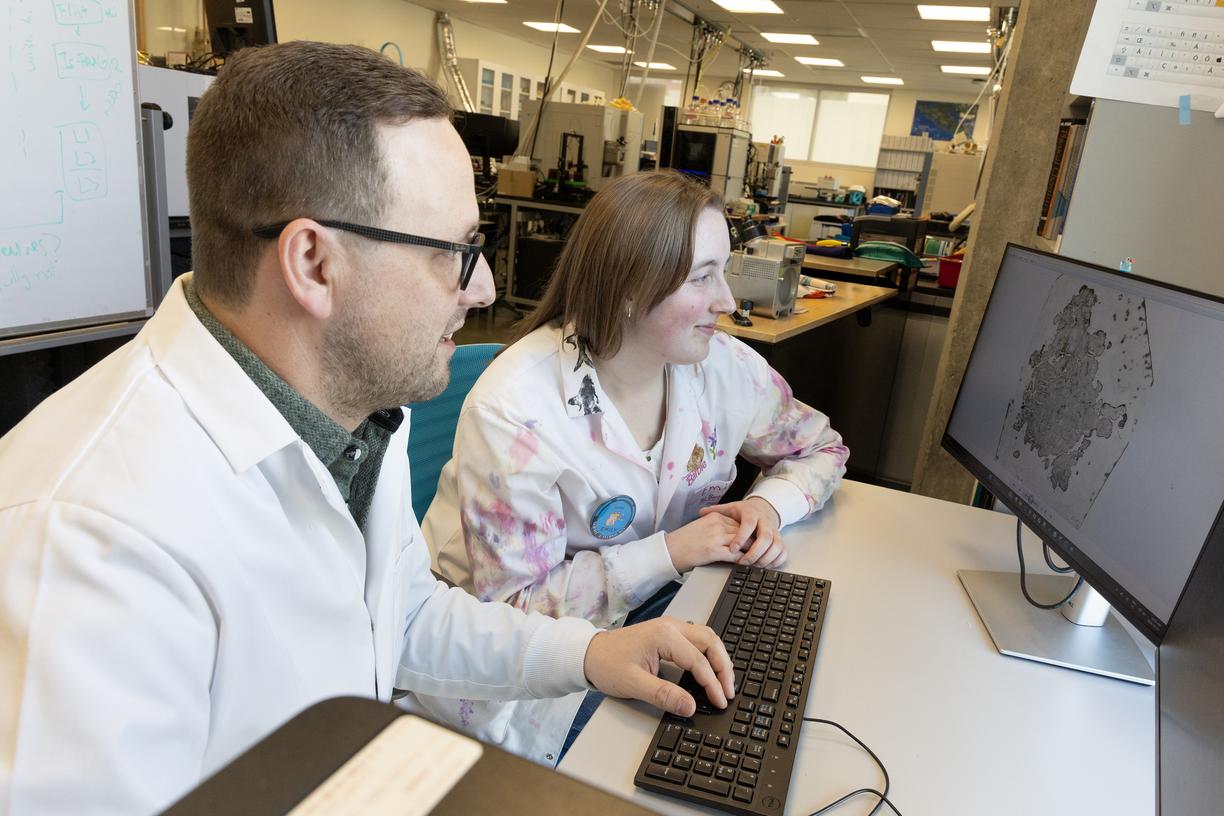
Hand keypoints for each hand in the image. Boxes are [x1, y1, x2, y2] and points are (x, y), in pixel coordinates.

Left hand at [583, 617, 733, 716]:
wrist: (588, 653)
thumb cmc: (606, 665)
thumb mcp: (634, 684)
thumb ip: (664, 695)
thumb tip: (690, 706)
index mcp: (664, 636)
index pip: (699, 660)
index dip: (713, 683)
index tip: (720, 701)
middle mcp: (671, 626)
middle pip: (710, 642)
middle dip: (724, 667)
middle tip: (729, 692)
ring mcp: (670, 627)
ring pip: (706, 638)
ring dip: (719, 658)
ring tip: (724, 682)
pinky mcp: (667, 633)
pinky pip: (697, 639)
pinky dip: (709, 654)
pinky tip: (710, 669)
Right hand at [664, 513, 746, 573]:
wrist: (669, 550)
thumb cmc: (684, 541)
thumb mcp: (702, 526)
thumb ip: (718, 527)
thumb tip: (733, 536)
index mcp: (715, 516)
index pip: (739, 523)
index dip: (748, 534)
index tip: (754, 541)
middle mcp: (717, 524)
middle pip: (744, 532)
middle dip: (752, 543)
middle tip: (759, 552)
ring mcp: (716, 536)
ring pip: (742, 543)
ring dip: (750, 553)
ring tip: (754, 560)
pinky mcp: (714, 550)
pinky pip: (735, 555)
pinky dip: (742, 560)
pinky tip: (744, 565)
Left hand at [699, 497, 786, 568]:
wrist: (763, 510)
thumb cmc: (745, 513)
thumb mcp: (731, 508)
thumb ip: (717, 510)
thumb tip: (701, 512)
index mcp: (752, 513)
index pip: (749, 524)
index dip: (741, 537)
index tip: (732, 548)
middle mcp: (765, 522)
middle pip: (766, 537)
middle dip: (755, 552)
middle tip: (743, 562)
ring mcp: (775, 531)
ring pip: (776, 545)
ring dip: (766, 558)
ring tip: (753, 566)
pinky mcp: (781, 540)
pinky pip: (783, 551)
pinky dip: (777, 560)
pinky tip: (766, 566)